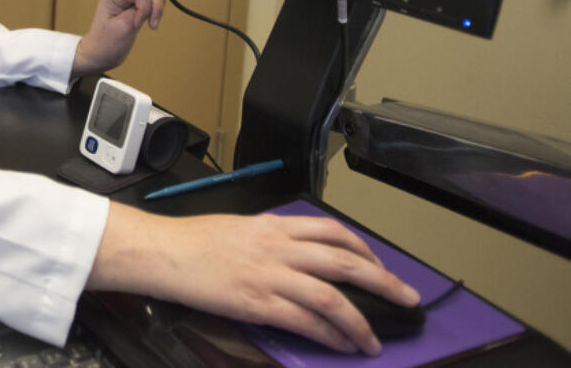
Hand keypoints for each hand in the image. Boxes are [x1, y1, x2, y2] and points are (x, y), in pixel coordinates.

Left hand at [71, 0, 165, 77]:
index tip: (138, 25)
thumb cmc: (105, 44)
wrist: (100, 55)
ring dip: (158, 5)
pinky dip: (157, 7)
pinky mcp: (135, 4)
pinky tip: (152, 19)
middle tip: (152, 24)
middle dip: (156, 5)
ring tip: (152, 21)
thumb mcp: (123, 27)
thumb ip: (139, 11)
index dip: (146, 8)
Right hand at [87, 204, 420, 355]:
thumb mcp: (240, 228)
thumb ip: (271, 240)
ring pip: (332, 297)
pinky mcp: (257, 303)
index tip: (379, 266)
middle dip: (383, 282)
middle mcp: (278, 247)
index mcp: (274, 226)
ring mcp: (269, 275)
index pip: (332, 232)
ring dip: (360, 322)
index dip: (364, 250)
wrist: (163, 252)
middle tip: (407, 299)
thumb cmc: (193, 240)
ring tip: (375, 340)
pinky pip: (305, 321)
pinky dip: (330, 335)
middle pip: (345, 262)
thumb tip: (295, 256)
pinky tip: (342, 345)